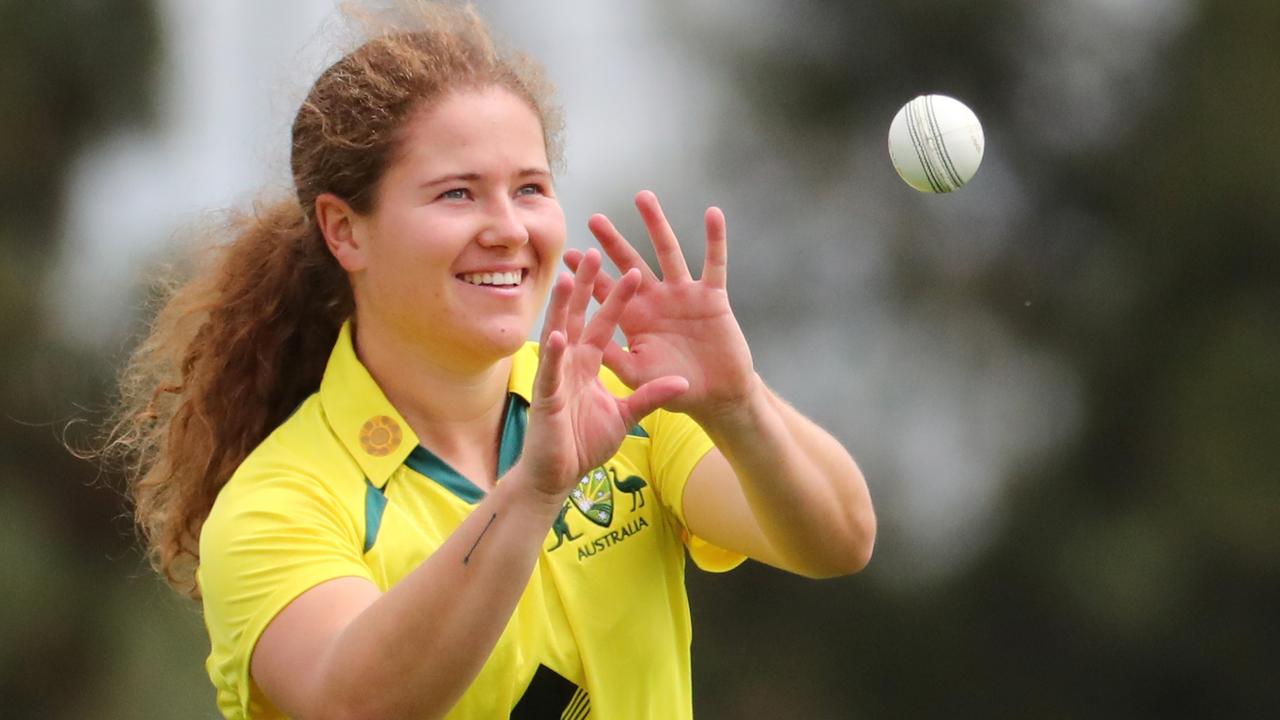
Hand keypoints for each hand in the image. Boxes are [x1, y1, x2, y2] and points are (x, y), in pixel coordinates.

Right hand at [520, 249, 688, 498]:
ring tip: (567, 277)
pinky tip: (556, 334)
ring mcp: (555, 377)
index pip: (604, 323)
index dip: (617, 299)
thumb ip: (651, 397)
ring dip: (562, 307)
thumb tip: (681, 382)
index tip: (631, 271)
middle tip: (595, 252)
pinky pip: (550, 373)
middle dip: (586, 286)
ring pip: (558, 334)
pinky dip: (553, 354)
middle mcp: (570, 363)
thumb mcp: (627, 416)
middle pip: (579, 316)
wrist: (558, 475)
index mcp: (587, 363)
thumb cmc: (584, 444)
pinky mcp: (546, 397)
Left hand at [563, 191, 756, 423]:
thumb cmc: (674, 389)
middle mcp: (656, 300)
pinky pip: (714, 263)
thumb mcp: (636, 375)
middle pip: (631, 263)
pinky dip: (715, 239)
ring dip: (656, 224)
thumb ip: (612, 359)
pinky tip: (713, 214)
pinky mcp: (712, 296)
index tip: (569, 256)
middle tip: (595, 220)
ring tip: (642, 197)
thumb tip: (582, 341)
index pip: (606, 291)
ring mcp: (684, 295)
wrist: (717, 396)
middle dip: (613, 242)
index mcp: (634, 318)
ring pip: (668, 252)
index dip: (588, 276)